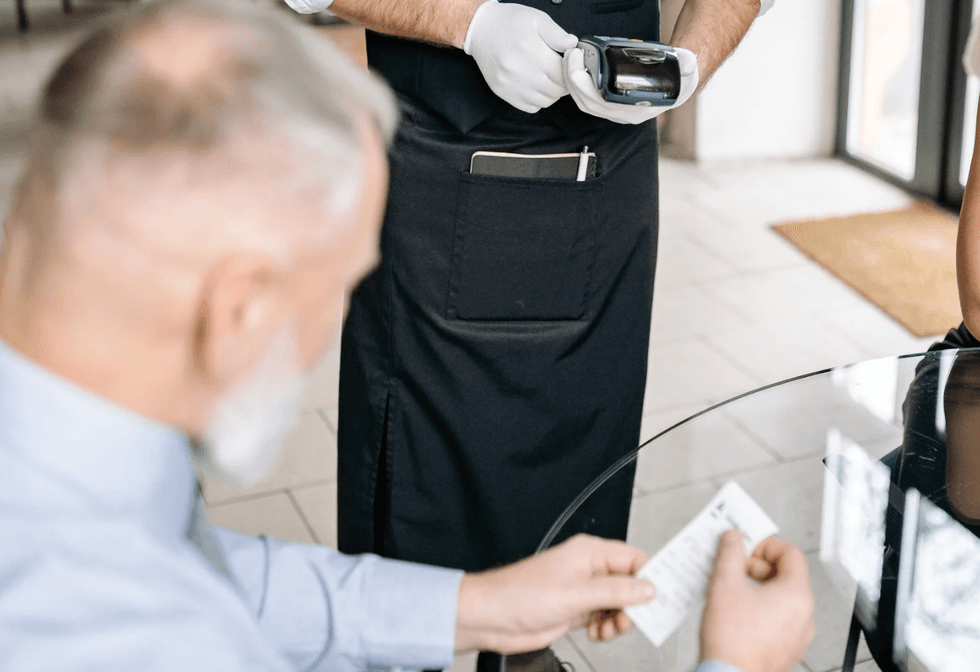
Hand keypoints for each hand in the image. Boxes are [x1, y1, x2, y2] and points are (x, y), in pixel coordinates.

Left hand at [454, 534, 654, 652]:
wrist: (491, 618)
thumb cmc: (520, 594)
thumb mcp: (576, 593)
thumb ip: (616, 591)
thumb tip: (648, 588)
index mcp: (589, 552)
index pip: (633, 558)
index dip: (649, 576)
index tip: (659, 597)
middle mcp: (587, 569)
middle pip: (629, 583)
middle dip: (634, 604)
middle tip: (631, 620)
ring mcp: (581, 591)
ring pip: (618, 604)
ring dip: (620, 620)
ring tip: (610, 630)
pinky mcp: (574, 611)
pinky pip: (603, 619)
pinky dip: (606, 629)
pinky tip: (598, 635)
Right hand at [463, 0, 576, 112]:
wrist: (480, 29)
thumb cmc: (509, 22)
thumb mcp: (537, 19)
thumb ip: (558, 34)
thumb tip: (573, 46)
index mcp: (532, 51)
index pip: (564, 74)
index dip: (571, 71)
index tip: (570, 65)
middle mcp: (520, 71)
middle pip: (556, 91)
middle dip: (564, 83)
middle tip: (561, 73)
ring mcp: (510, 85)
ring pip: (545, 102)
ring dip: (552, 93)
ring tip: (549, 79)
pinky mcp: (503, 93)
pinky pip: (530, 107)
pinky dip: (537, 100)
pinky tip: (536, 86)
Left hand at [562, 46, 697, 123]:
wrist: (679, 83)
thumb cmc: (679, 77)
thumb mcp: (686, 68)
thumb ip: (686, 64)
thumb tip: (686, 63)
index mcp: (638, 110)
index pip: (605, 104)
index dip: (588, 88)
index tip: (579, 69)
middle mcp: (624, 115)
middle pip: (589, 103)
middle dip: (574, 80)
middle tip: (571, 55)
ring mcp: (615, 111)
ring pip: (584, 103)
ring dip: (572, 82)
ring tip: (570, 58)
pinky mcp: (609, 104)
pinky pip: (586, 99)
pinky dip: (577, 85)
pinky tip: (574, 67)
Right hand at [699, 531, 815, 671]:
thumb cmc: (733, 641)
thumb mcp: (724, 584)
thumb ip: (730, 553)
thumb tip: (733, 539)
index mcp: (796, 595)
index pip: (791, 553)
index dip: (766, 544)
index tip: (747, 546)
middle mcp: (803, 615)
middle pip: (786, 575)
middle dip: (757, 566)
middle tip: (734, 567)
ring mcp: (797, 635)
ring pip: (781, 598)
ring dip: (757, 587)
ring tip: (732, 591)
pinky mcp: (786, 649)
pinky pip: (777, 619)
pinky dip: (760, 609)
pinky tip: (736, 613)